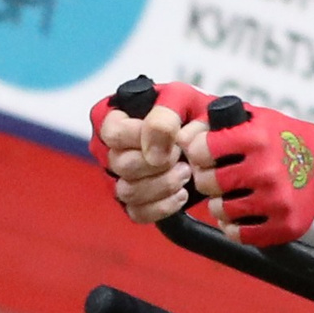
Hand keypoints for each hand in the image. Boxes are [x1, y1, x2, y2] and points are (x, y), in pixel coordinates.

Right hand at [89, 80, 207, 224]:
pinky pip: (137, 213)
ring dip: (163, 185)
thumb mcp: (181, 99)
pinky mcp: (130, 201)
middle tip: (182, 156)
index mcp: (111, 116)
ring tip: (186, 173)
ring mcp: (116, 177)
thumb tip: (154, 152)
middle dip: (159, 164)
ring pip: (127, 192)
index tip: (173, 139)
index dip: (146, 139)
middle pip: (122, 165)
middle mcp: (107, 148)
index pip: (115, 134)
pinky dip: (163, 207)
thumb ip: (164, 116)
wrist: (206, 138)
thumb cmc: (189, 112)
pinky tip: (181, 194)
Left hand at [186, 104, 313, 246]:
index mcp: (257, 139)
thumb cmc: (284, 140)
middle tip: (218, 177)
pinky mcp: (285, 226)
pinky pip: (239, 234)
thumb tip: (178, 139)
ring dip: (220, 204)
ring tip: (232, 195)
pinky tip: (242, 214)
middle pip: (207, 182)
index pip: (201, 149)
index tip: (205, 155)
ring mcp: (277, 201)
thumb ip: (215, 124)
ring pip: (221, 210)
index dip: (197, 153)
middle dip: (207, 179)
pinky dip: (235, 226)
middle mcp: (267, 170)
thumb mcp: (256, 120)